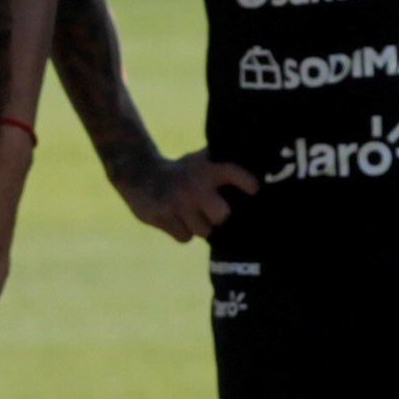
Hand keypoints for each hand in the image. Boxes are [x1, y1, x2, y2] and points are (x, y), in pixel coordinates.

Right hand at [115, 148, 258, 241]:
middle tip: (211, 211)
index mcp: (207, 169)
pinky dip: (181, 232)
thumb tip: (259, 165)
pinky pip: (185, 237)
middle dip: (218, 217)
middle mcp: (194, 185)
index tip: (254, 190)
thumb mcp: (200, 161)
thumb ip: (223, 165)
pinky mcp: (161, 216)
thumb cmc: (181, 172)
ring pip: (203, 231)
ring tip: (189, 213)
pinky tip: (175, 218)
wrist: (138, 172)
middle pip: (222, 215)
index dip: (247, 182)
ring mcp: (176, 202)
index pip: (233, 173)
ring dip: (198, 226)